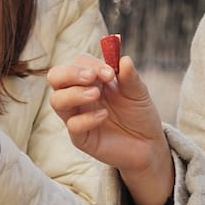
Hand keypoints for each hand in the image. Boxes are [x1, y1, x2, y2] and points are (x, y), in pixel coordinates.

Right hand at [48, 51, 173, 204]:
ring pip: (57, 100)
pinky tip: (104, 116)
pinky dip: (86, 118)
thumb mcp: (138, 92)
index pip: (78, 63)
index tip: (110, 73)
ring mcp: (77, 116)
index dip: (90, 64)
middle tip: (91, 77)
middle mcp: (79, 95)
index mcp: (92, 80)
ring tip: (96, 95)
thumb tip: (124, 59)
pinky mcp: (81, 137)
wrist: (148, 144)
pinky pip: (72, 125)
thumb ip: (130, 77)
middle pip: (56, 77)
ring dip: (74, 94)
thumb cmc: (139, 114)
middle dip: (70, 73)